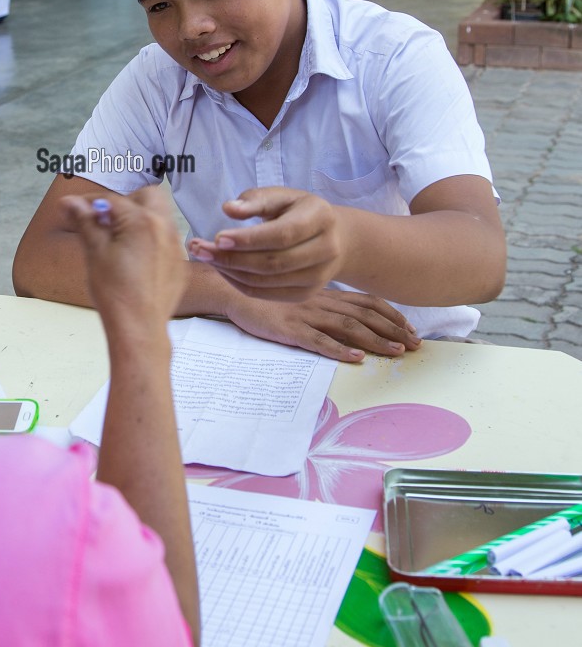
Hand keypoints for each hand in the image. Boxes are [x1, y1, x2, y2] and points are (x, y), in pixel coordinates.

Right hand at [59, 188, 186, 339]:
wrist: (139, 328)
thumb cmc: (116, 294)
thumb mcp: (95, 252)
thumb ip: (85, 222)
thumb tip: (70, 202)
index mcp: (142, 221)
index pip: (112, 199)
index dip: (90, 202)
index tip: (76, 208)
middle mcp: (164, 228)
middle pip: (148, 196)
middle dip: (126, 202)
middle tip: (105, 219)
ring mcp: (175, 246)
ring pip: (160, 217)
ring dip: (140, 219)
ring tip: (118, 239)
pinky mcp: (178, 264)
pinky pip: (166, 240)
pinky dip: (150, 240)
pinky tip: (133, 259)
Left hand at [188, 187, 345, 298]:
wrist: (335, 239)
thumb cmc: (299, 212)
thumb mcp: (282, 197)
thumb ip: (255, 200)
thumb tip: (228, 209)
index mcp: (320, 218)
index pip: (282, 234)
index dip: (249, 240)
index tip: (217, 237)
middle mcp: (325, 250)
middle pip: (273, 263)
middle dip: (232, 258)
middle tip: (200, 249)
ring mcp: (318, 277)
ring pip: (267, 281)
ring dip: (231, 272)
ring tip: (206, 257)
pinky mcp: (306, 294)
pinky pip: (266, 294)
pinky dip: (239, 283)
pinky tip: (222, 270)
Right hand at [225, 287, 420, 363]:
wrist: (231, 288)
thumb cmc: (263, 294)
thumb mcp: (298, 296)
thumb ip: (320, 304)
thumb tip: (341, 316)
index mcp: (325, 294)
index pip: (366, 302)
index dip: (391, 315)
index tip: (410, 328)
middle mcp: (321, 302)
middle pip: (365, 315)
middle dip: (394, 330)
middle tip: (416, 345)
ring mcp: (306, 315)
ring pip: (348, 328)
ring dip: (376, 340)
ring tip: (396, 352)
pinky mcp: (289, 329)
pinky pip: (318, 340)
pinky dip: (339, 349)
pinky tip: (355, 357)